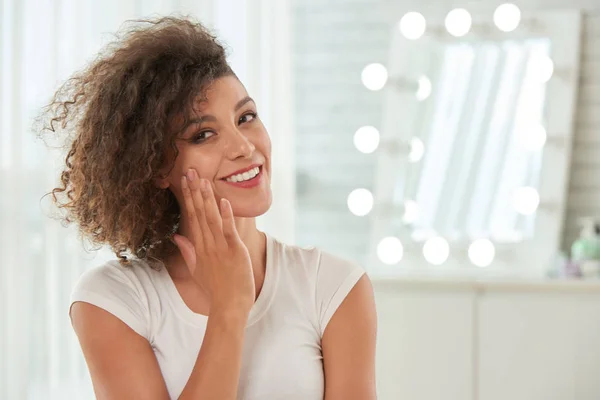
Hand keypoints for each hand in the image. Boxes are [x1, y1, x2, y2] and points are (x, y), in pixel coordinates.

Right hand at [172, 169, 254, 315]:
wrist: (228, 308)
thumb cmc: (216, 290)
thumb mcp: (196, 270)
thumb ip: (187, 251)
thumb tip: (177, 235)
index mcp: (199, 247)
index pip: (192, 217)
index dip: (188, 197)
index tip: (184, 181)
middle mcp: (207, 245)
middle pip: (198, 213)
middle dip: (194, 191)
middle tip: (189, 171)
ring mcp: (220, 248)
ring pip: (211, 218)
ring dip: (207, 198)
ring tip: (202, 179)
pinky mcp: (234, 251)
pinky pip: (228, 231)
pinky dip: (226, 216)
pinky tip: (224, 201)